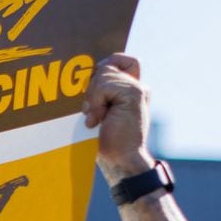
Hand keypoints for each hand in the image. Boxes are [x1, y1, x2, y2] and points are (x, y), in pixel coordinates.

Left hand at [82, 53, 152, 181]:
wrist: (119, 161)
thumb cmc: (104, 141)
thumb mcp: (97, 111)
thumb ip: (98, 91)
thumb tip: (82, 74)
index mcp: (128, 89)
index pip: (117, 59)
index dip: (104, 66)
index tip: (92, 89)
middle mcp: (136, 86)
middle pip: (107, 63)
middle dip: (91, 85)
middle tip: (90, 110)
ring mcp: (137, 88)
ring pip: (103, 73)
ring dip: (92, 97)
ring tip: (95, 119)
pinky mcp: (135, 93)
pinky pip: (105, 84)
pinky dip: (96, 101)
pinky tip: (99, 120)